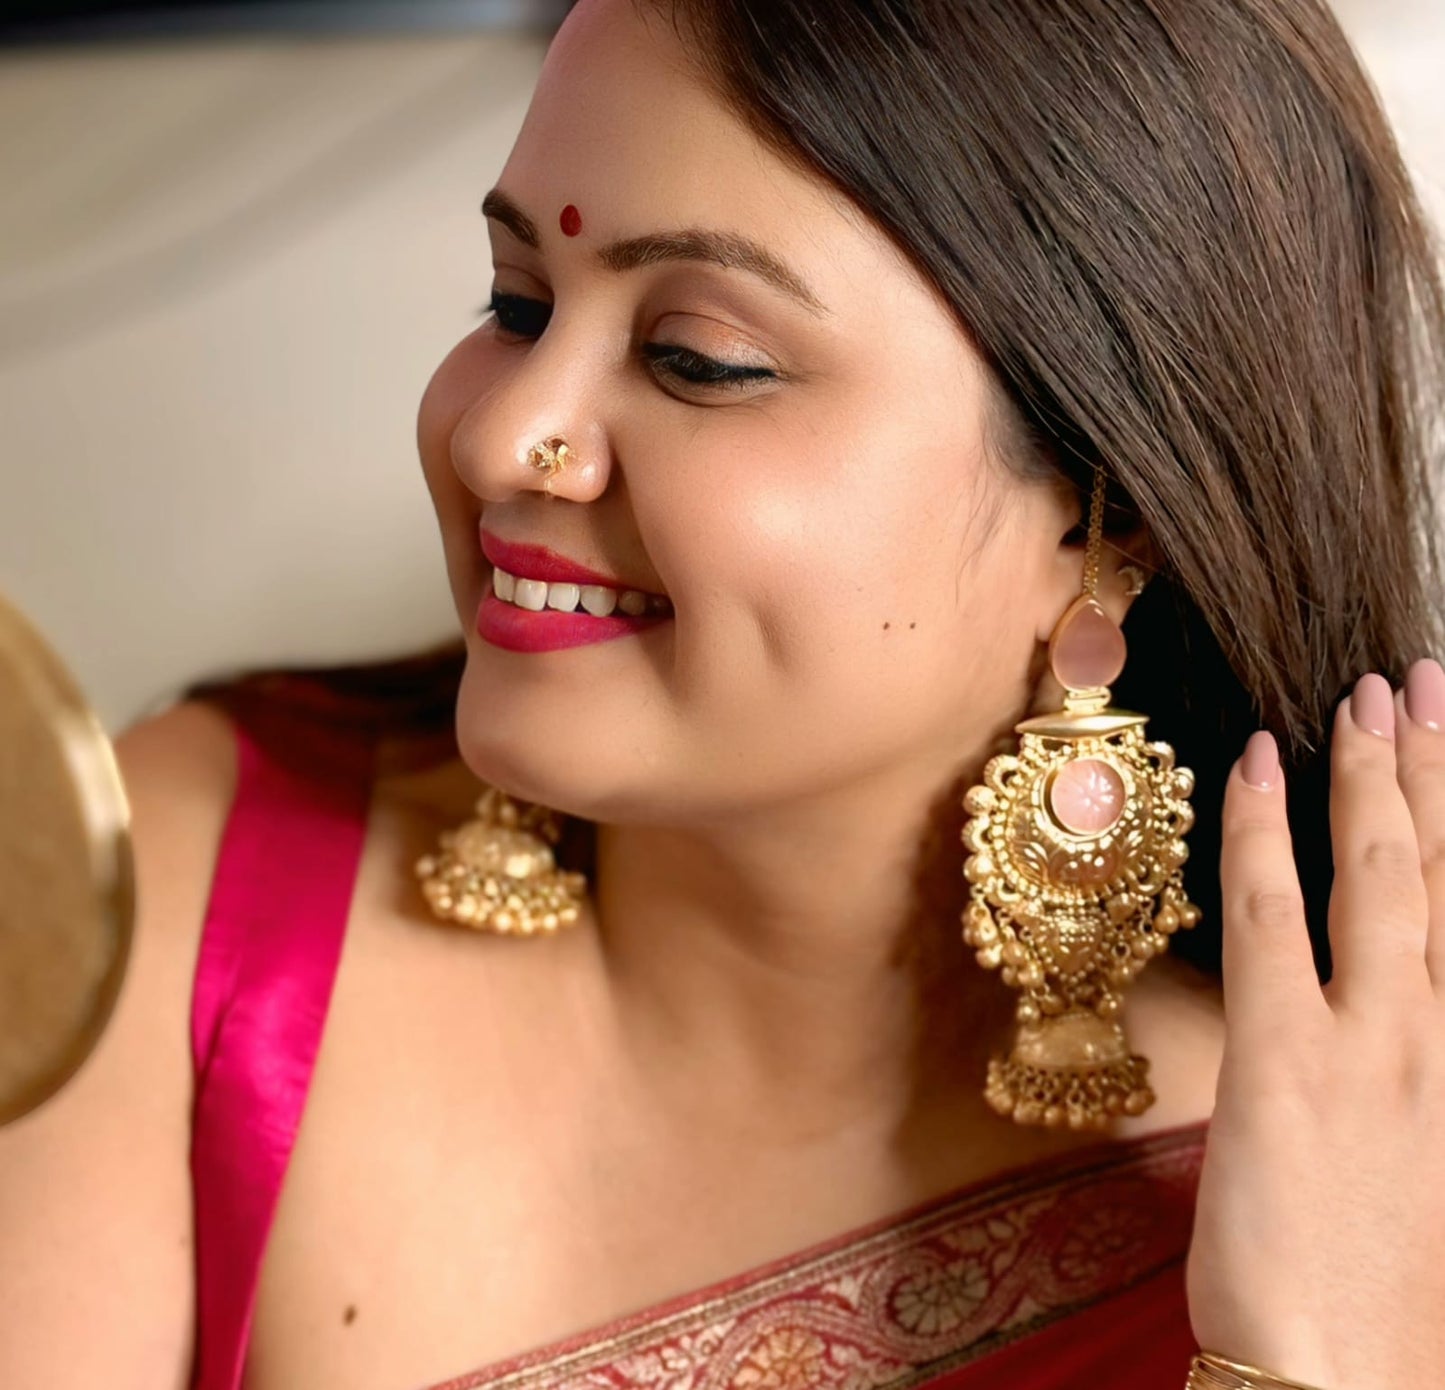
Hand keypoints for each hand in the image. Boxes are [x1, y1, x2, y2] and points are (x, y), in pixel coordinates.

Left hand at [1185, 660, 1444, 1388]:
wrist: (1351, 1389)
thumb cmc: (1383, 1292)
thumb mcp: (1424, 1167)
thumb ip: (1414, 1079)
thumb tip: (1397, 1013)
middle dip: (1435, 766)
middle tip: (1421, 681)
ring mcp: (1374, 1046)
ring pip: (1382, 877)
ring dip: (1372, 778)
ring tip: (1364, 698)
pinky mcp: (1286, 1062)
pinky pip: (1271, 920)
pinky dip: (1267, 836)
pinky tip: (1260, 770)